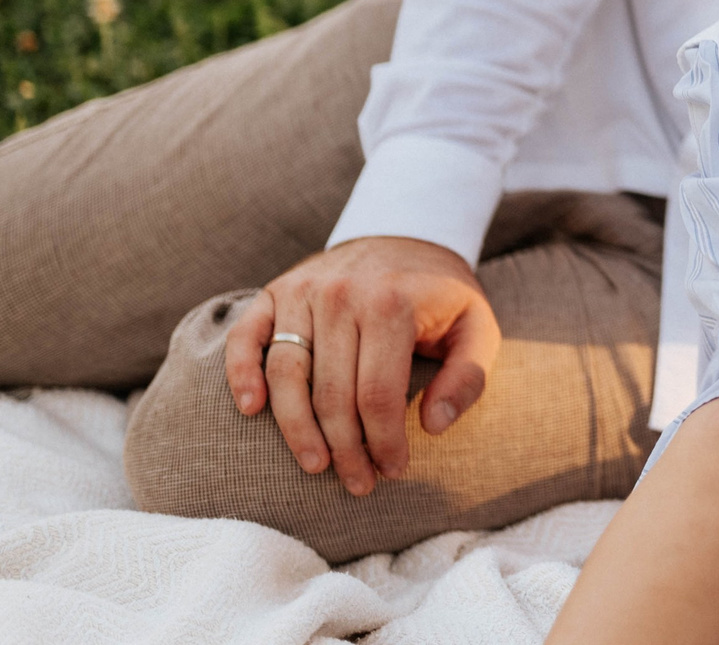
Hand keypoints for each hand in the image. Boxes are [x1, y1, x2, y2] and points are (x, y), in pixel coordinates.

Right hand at [222, 235, 498, 495]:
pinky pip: (246, 337)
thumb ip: (468, 375)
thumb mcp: (478, 327)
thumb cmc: (442, 295)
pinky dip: (241, 372)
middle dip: (344, 449)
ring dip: (295, 429)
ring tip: (314, 465)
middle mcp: (342, 295)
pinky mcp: (275, 291)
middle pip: (331, 393)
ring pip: (286, 374)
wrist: (406, 236)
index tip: (393, 471)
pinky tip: (250, 409)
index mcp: (393, 303)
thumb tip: (434, 425)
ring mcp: (303, 291)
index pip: (378, 394)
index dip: (384, 442)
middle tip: (357, 482)